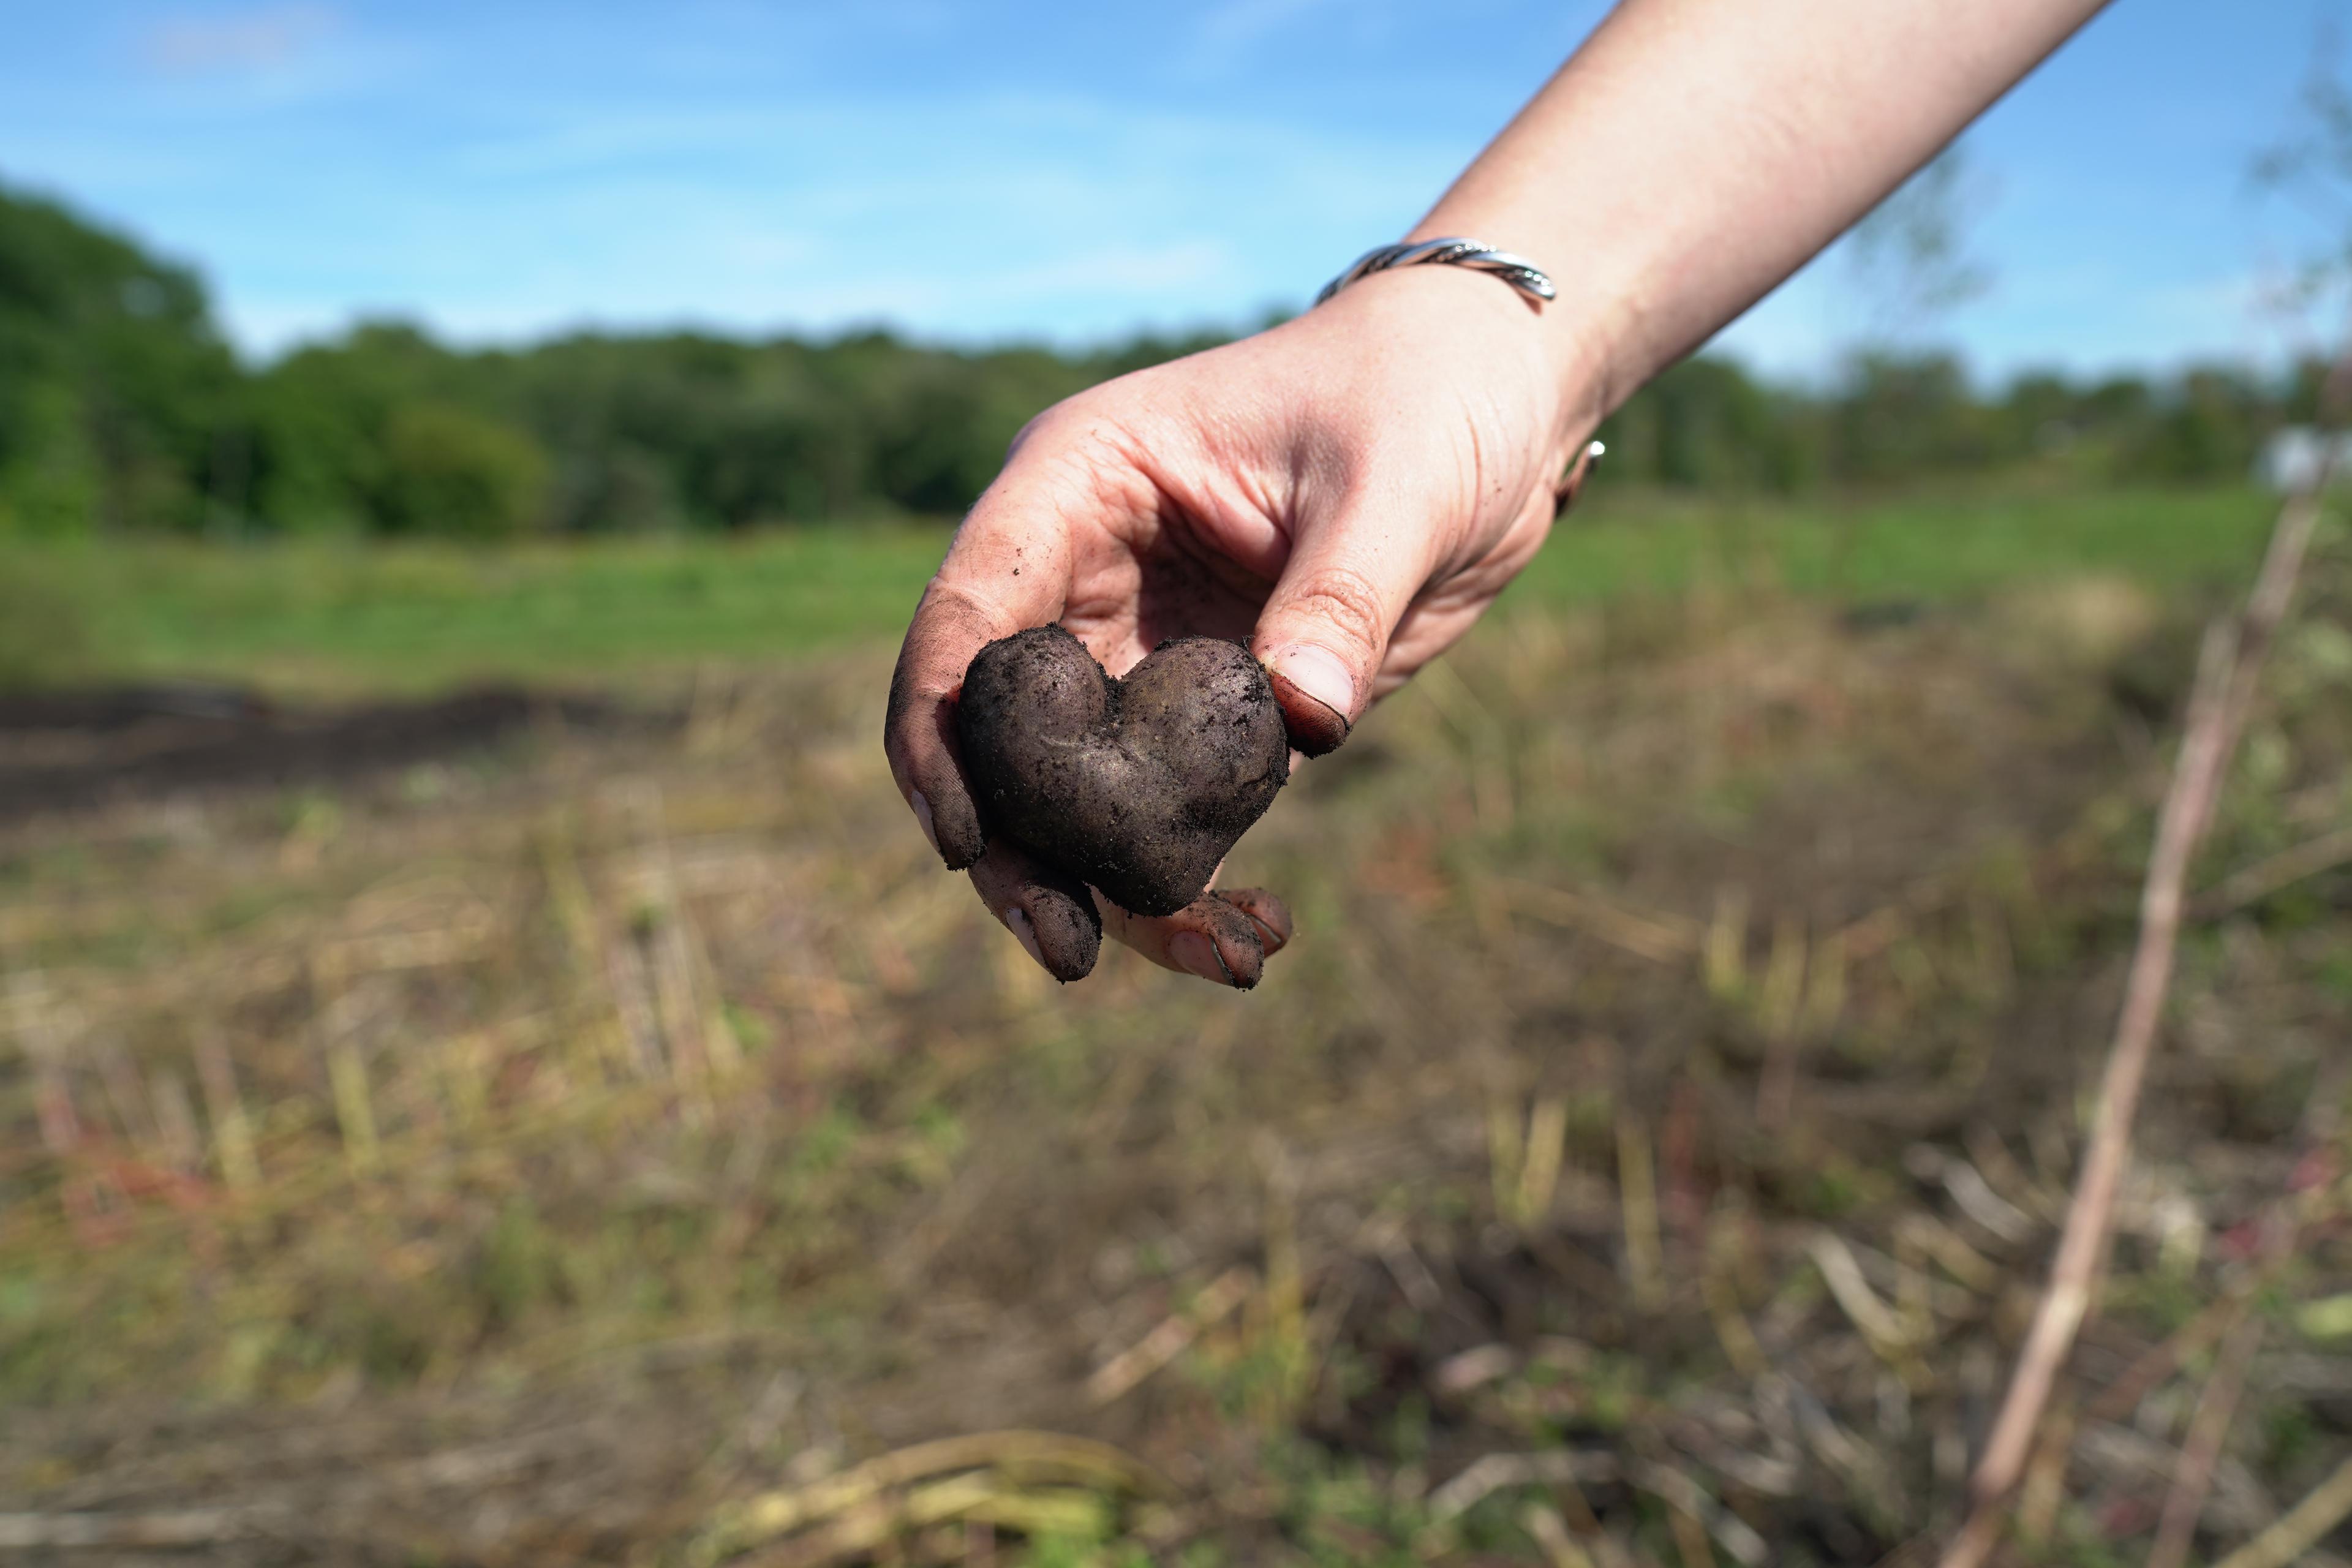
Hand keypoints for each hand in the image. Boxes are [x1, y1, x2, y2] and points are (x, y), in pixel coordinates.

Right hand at [884, 269, 1598, 983]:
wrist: (1492, 402)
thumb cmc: (1427, 399)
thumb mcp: (1397, 487)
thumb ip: (1341, 598)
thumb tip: (1302, 725)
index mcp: (1079, 482)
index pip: (969, 614)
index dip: (943, 730)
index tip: (967, 839)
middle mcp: (1084, 572)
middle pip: (997, 731)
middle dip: (1018, 849)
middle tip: (1067, 949)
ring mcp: (1137, 648)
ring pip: (1072, 795)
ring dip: (1113, 890)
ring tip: (1216, 961)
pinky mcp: (1199, 711)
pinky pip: (1163, 817)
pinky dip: (1191, 884)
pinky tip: (1253, 935)